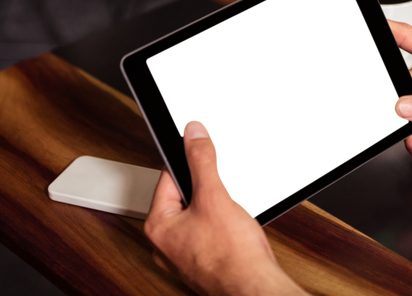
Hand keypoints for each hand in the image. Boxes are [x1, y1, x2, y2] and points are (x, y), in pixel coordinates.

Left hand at [144, 118, 307, 295]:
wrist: (254, 288)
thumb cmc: (232, 256)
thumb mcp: (215, 196)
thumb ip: (201, 160)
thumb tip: (193, 132)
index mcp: (158, 226)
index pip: (168, 177)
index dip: (190, 164)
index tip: (204, 155)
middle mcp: (165, 244)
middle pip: (184, 196)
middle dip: (206, 189)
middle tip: (222, 195)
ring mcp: (184, 256)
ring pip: (198, 215)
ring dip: (216, 208)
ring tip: (230, 216)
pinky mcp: (203, 263)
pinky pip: (208, 232)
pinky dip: (222, 226)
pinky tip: (234, 231)